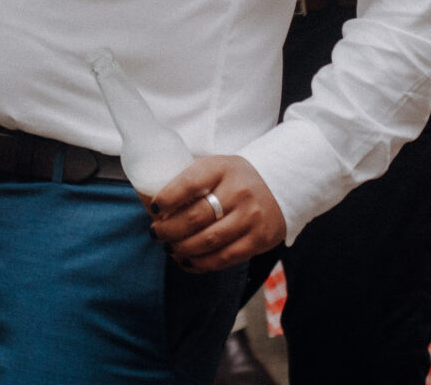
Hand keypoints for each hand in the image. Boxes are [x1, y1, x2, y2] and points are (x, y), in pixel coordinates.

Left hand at [147, 154, 284, 271]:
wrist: (281, 184)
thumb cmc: (235, 177)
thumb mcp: (215, 167)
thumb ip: (189, 179)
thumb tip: (150, 198)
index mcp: (222, 168)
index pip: (189, 183)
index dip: (167, 198)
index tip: (155, 208)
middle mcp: (239, 191)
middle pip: (195, 217)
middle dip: (169, 230)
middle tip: (156, 234)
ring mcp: (251, 216)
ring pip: (208, 241)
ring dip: (182, 249)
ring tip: (170, 248)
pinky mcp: (259, 239)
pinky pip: (225, 257)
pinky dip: (202, 263)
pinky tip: (188, 261)